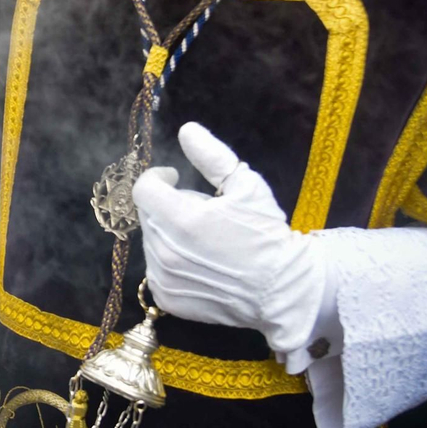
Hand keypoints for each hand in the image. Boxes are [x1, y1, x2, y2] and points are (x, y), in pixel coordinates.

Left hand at [132, 123, 324, 352]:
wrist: (282, 289)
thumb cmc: (267, 235)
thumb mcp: (246, 186)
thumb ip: (212, 156)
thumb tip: (186, 130)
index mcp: (181, 219)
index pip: (144, 188)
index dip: (158, 177)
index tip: (175, 176)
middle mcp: (165, 250)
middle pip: (148, 213)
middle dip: (169, 204)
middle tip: (203, 210)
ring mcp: (163, 277)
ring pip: (151, 240)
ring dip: (169, 232)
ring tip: (205, 238)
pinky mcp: (167, 297)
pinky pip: (156, 268)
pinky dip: (171, 259)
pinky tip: (200, 261)